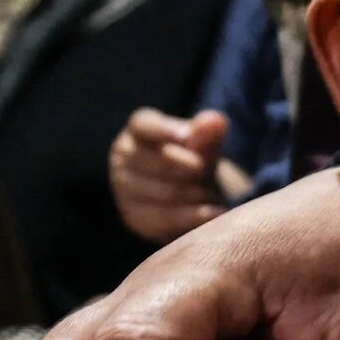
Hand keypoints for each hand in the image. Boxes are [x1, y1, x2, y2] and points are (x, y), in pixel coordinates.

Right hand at [110, 107, 240, 242]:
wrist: (190, 196)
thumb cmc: (195, 160)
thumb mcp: (205, 145)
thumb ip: (209, 133)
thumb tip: (215, 121)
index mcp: (139, 129)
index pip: (144, 124)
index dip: (163, 130)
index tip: (185, 136)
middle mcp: (124, 156)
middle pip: (159, 161)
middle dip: (191, 168)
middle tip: (206, 172)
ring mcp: (124, 188)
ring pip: (165, 192)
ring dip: (196, 194)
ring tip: (211, 194)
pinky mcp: (134, 217)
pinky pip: (166, 218)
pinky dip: (193, 215)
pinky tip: (213, 212)